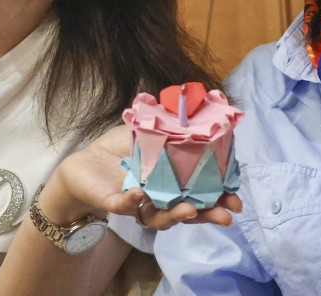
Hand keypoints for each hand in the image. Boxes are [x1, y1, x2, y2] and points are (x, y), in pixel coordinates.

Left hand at [40, 124, 241, 228]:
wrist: (84, 163)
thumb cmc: (120, 149)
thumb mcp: (150, 131)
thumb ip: (173, 125)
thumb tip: (202, 103)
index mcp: (171, 184)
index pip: (199, 194)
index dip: (219, 198)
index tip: (236, 200)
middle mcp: (158, 199)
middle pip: (187, 211)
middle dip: (207, 214)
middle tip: (226, 214)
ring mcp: (137, 204)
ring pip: (160, 216)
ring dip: (177, 214)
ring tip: (191, 209)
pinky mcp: (113, 203)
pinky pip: (125, 206)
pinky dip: (132, 202)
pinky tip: (141, 195)